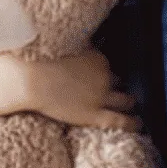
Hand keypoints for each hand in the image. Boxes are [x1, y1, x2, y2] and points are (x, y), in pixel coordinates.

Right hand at [20, 49, 139, 130]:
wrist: (28, 79)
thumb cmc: (38, 61)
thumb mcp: (61, 46)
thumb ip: (76, 45)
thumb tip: (83, 43)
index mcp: (96, 58)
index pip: (105, 64)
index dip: (103, 69)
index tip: (97, 73)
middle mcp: (103, 76)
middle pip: (118, 80)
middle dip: (117, 84)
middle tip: (116, 88)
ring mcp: (100, 96)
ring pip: (125, 100)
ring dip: (129, 102)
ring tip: (133, 105)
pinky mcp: (94, 115)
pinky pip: (120, 121)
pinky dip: (132, 123)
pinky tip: (138, 124)